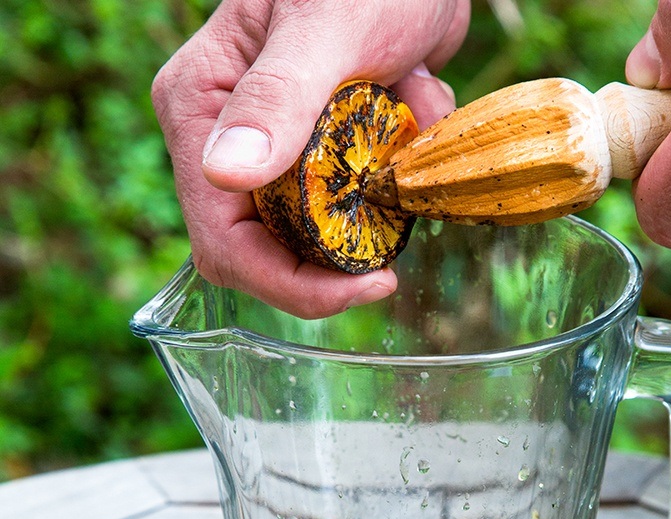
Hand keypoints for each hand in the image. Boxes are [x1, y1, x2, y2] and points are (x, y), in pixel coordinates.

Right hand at [152, 0, 469, 316]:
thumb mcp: (323, 28)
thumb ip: (276, 99)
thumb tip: (225, 173)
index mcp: (201, 115)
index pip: (225, 243)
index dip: (290, 284)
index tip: (368, 284)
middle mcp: (228, 143)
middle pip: (269, 252)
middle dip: (340, 253)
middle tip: (398, 238)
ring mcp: (274, 151)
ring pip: (320, 231)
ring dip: (379, 199)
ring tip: (410, 120)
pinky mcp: (318, 152)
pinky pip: (357, 198)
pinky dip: (398, 168)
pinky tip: (415, 102)